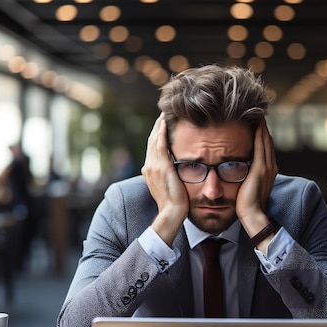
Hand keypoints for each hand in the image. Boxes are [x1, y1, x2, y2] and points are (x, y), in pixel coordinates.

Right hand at [141, 113, 189, 244]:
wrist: (172, 212)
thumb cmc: (175, 202)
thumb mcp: (171, 185)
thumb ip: (171, 174)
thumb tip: (178, 167)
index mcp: (150, 170)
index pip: (153, 148)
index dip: (157, 135)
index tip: (162, 124)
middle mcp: (149, 166)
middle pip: (152, 141)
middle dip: (157, 127)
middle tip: (162, 113)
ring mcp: (153, 166)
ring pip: (154, 140)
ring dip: (158, 126)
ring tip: (163, 114)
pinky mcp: (161, 167)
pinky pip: (160, 145)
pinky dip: (161, 133)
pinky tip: (163, 123)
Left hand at [236, 118, 277, 236]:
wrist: (252, 216)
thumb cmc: (246, 206)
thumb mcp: (246, 187)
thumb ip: (245, 177)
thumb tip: (235, 169)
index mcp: (267, 170)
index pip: (264, 147)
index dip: (261, 133)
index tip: (254, 121)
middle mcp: (270, 166)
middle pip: (266, 140)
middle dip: (262, 126)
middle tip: (256, 111)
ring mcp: (267, 167)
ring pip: (265, 139)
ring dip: (262, 125)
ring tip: (257, 112)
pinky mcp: (261, 168)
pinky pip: (261, 145)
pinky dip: (260, 132)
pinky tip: (256, 122)